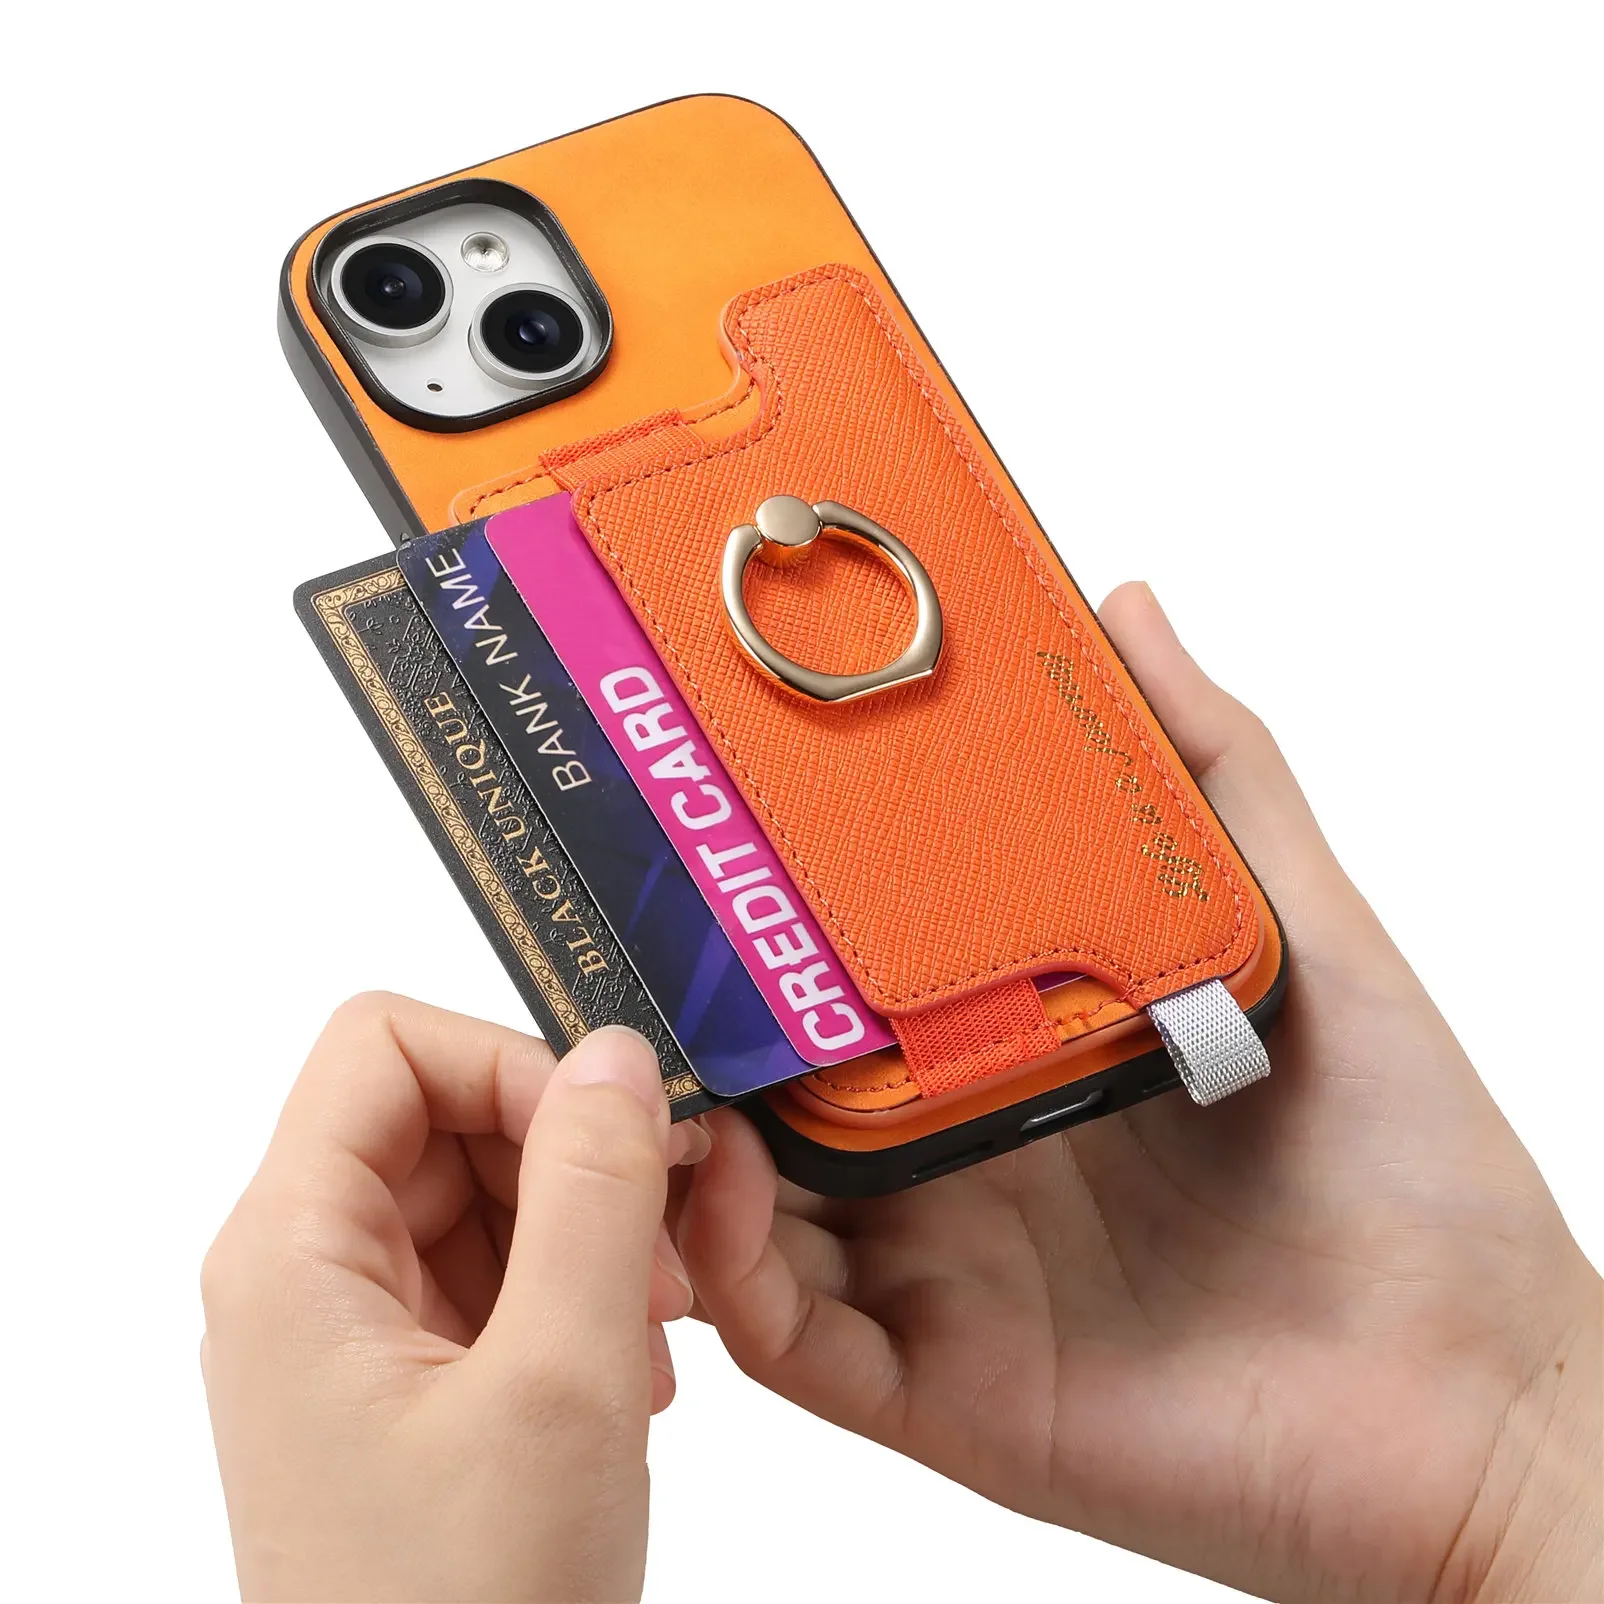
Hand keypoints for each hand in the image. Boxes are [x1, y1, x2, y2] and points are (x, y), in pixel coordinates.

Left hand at [203, 998, 706, 1603]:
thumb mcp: (560, 1382)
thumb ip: (594, 1193)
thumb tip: (619, 1050)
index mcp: (292, 1252)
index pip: (385, 1045)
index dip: (510, 1060)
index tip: (617, 1129)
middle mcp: (304, 1274)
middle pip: (443, 1112)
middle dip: (568, 1157)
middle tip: (664, 1239)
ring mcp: (352, 1330)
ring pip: (481, 1190)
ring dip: (585, 1232)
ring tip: (650, 1336)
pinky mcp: (402, 1380)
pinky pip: (492, 1272)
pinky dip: (573, 1294)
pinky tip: (626, 1374)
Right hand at [679, 582, 1602, 1603]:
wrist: (1490, 1399)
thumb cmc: (1410, 1177)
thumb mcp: (1304, 936)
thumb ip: (1213, 772)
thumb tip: (1126, 609)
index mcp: (1015, 1056)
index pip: (849, 982)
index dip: (765, 919)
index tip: (700, 829)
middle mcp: (959, 1165)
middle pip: (778, 1091)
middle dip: (690, 1023)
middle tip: (623, 934)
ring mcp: (943, 1278)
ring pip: (749, 1213)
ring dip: (677, 1140)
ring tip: (635, 1048)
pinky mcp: (947, 1388)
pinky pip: (795, 1337)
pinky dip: (730, 1265)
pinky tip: (720, 1174)